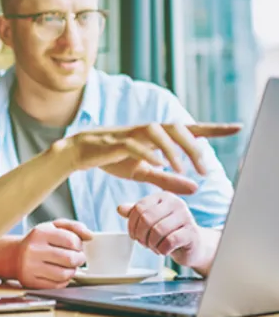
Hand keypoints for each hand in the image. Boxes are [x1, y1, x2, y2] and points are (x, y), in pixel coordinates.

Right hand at [16, 219, 91, 288]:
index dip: (79, 245)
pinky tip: (61, 274)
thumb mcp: (53, 227)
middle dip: (79, 259)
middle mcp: (33, 249)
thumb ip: (74, 227)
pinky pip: (56, 285)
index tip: (78, 246)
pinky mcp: (30, 282)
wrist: (15, 255)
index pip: (70, 240)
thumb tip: (90, 235)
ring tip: (70, 266)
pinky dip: (64, 281)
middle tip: (78, 258)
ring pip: (64, 274)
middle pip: (69, 259)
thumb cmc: (39, 240)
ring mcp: (30, 267)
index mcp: (40, 232)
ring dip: (72, 271)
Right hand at [64, 122, 240, 193]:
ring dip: (173, 149)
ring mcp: (130, 133)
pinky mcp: (115, 141)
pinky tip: (158, 164)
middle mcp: (146, 130)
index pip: (188, 129)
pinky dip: (148, 152)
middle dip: (194, 146)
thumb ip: (168, 179)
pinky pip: (134, 143)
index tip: (236, 128)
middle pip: (176, 127)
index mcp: (156, 137)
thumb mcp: (143, 172)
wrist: (80, 152)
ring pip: (157, 131)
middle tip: (204, 169)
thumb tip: (196, 188)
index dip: (212, 129)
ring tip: (181, 168)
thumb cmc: (113, 159)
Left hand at [117, 192, 208, 269]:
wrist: (193, 246)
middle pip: (147, 218)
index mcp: (163, 197)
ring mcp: (186, 217)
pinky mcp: (192, 233)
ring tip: (153, 247)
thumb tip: (120, 208)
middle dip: (141, 235)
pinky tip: (163, 250)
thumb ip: (136, 213)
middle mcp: (175, 203)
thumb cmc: (169, 231)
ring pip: (157, 230)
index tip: (133, 235)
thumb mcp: (152, 220)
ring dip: (151, 243)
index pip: (139, 207)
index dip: (132, 224)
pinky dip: (161, 249)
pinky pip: (169, 241)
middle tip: (143, 243)